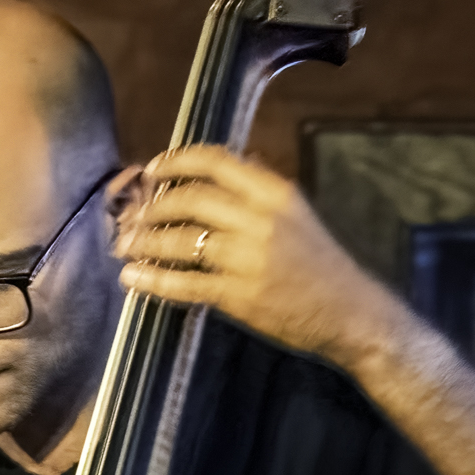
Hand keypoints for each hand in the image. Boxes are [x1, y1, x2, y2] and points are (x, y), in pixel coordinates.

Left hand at [113, 144, 396, 367]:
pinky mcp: (238, 296)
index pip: (216, 162)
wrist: (351, 314)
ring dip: (144, 241)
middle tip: (131, 216)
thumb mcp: (297, 215)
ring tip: (122, 245)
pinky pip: (185, 284)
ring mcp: (248, 258)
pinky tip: (132, 277)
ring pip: (180, 241)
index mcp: (275, 193)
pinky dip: (153, 279)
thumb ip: (259, 192)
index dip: (176, 161)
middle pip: (189, 199)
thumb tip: (221, 169)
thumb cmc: (321, 265)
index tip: (152, 168)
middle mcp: (260, 220)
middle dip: (150, 206)